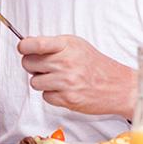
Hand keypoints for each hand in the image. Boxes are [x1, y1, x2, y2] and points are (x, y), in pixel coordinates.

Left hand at [18, 35, 135, 117]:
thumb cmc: (96, 65)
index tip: (23, 48)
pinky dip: (52, 95)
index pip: (35, 44)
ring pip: (34, 82)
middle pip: (28, 63)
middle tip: (45, 66)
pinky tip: (64, 90)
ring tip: (57, 79)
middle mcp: (66, 62)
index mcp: (67, 46)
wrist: (118, 86)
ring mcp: (66, 81)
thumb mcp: (77, 45)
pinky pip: (45, 97)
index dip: (24, 47)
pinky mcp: (68, 99)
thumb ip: (53, 45)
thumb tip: (27, 46)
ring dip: (42, 82)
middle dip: (33, 65)